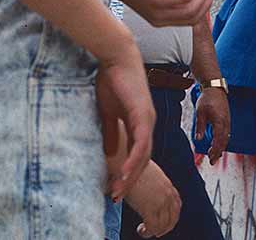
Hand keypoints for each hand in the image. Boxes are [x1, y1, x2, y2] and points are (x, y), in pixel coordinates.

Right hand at [97, 43, 154, 200]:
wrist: (116, 58)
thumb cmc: (112, 81)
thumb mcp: (107, 112)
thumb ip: (110, 131)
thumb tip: (108, 151)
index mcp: (140, 123)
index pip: (138, 154)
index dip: (128, 172)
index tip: (116, 187)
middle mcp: (147, 123)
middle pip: (143, 159)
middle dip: (130, 179)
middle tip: (117, 196)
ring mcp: (147, 119)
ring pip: (144, 154)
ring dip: (131, 174)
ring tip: (119, 190)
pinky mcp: (143, 114)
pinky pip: (141, 142)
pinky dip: (134, 158)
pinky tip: (124, 172)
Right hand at [126, 161, 181, 237]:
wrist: (126, 162)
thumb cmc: (132, 167)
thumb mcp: (150, 175)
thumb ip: (153, 184)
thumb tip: (146, 192)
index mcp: (168, 185)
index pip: (177, 204)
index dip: (172, 216)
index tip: (165, 221)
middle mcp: (167, 193)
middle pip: (173, 217)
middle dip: (166, 227)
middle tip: (156, 231)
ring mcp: (160, 201)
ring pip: (164, 224)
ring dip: (155, 231)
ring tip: (146, 231)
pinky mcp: (149, 208)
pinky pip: (153, 227)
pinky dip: (148, 232)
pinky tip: (141, 230)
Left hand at [194, 86, 229, 164]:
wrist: (215, 89)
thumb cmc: (207, 99)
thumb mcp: (200, 112)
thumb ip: (200, 126)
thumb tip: (198, 139)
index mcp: (219, 121)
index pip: (218, 139)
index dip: (215, 149)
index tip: (210, 157)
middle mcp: (226, 123)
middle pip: (224, 141)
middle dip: (218, 152)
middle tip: (212, 161)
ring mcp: (228, 121)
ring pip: (226, 138)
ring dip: (221, 148)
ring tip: (215, 156)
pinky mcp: (227, 120)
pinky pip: (226, 134)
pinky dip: (223, 141)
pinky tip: (218, 145)